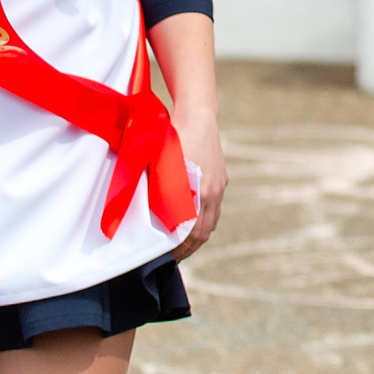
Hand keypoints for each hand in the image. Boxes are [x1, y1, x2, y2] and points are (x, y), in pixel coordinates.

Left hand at [171, 112, 230, 261]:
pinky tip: (191, 217)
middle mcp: (214, 192)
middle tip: (174, 256)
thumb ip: (159, 195)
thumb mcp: (161, 168)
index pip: (193, 233)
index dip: (179, 248)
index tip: (166, 257)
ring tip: (182, 242)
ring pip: (212, 219)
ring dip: (198, 234)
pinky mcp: (220, 177)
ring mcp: (220, 184)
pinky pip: (214, 206)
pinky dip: (203, 217)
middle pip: (205, 231)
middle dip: (190, 247)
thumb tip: (153, 221)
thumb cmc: (174, 140)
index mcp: (200, 193)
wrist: (198, 116)